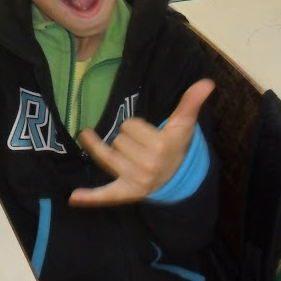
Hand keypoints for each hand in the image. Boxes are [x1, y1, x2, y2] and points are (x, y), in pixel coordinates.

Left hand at [69, 79, 214, 206]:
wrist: (176, 177)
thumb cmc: (175, 145)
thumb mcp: (183, 124)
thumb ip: (191, 102)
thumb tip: (207, 83)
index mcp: (161, 147)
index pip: (129, 125)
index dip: (136, 126)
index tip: (149, 135)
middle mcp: (148, 166)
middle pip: (118, 140)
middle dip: (127, 139)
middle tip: (142, 148)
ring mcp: (136, 182)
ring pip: (107, 155)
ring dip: (114, 152)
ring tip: (131, 157)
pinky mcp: (124, 194)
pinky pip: (105, 194)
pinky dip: (90, 197)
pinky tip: (74, 197)